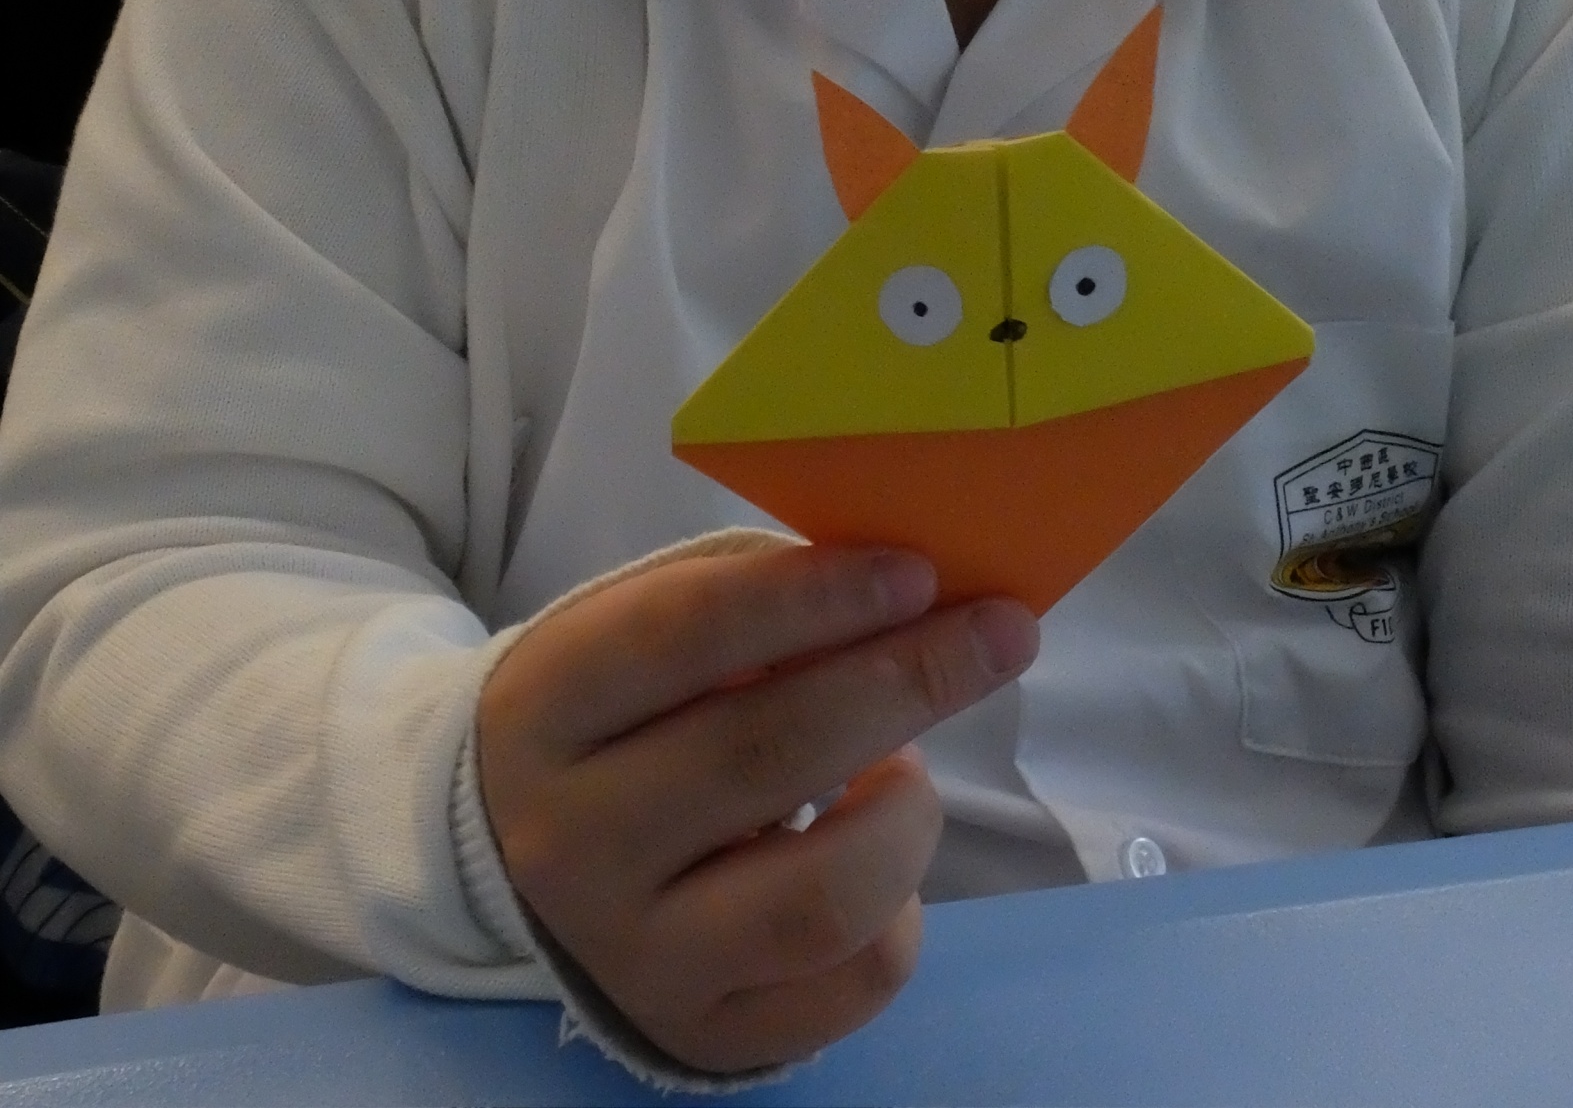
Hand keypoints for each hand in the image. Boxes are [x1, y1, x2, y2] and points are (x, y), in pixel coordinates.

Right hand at [478, 544, 1038, 1074]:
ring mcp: (636, 959)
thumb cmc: (629, 705)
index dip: (815, 598)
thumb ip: (760, 596)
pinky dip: (903, 908)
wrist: (537, 853)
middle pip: (768, 754)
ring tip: (907, 765)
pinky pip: (853, 982)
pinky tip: (880, 853)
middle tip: (1000, 633)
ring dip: (907, 810)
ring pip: (822, 895)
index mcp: (549, 708)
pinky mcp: (705, 1035)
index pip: (685, 636)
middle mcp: (573, 844)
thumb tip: (913, 588)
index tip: (918, 572)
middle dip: (907, 681)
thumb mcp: (654, 625)